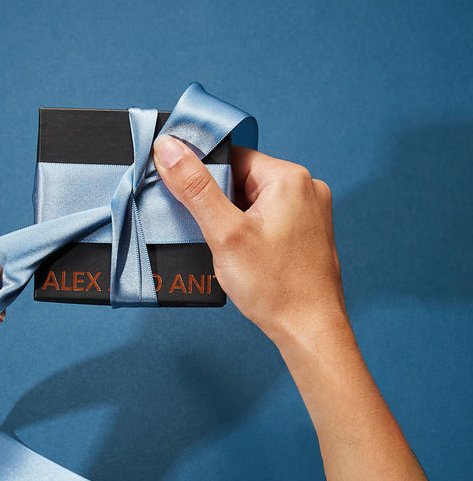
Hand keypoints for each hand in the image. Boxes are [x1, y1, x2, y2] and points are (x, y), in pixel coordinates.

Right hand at [153, 138, 347, 350]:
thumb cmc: (276, 287)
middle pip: (243, 179)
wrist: (311, 332)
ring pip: (254, 201)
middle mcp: (306, 188)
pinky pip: (269, 219)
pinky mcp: (308, 234)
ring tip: (226, 247)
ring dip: (233, 219)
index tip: (186, 197)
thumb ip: (194, 188)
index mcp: (290, 177)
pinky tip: (242, 256)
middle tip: (207, 229)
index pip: (234, 157)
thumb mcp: (225, 232)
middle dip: (218, 202)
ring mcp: (311, 213)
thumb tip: (168, 148)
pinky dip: (249, 232)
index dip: (205, 176)